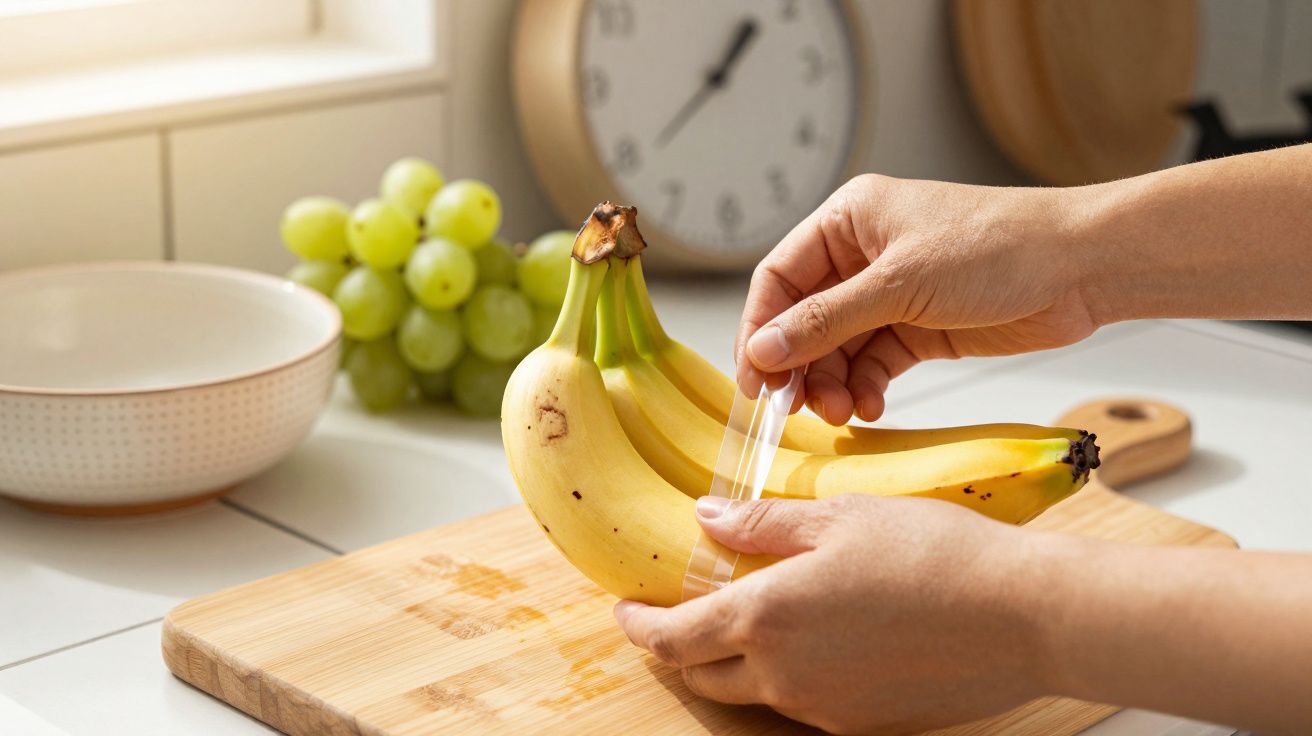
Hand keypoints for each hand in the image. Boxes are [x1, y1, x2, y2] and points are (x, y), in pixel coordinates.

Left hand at [613, 495, 1056, 733]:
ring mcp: (824, 707)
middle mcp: (785, 675)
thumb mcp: (841, 517)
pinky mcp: (862, 724)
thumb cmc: (935, 554)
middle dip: (679, 647)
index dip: (640, 627)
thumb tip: (707, 517)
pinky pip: (804, 702)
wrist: (1023, 617)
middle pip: (703, 674)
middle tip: (680, 615)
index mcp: (767, 617)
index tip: (626, 611)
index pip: (674, 639)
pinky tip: (819, 638)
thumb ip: (764, 523)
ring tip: (756, 616)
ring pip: (754, 691)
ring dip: (736, 661)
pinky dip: (789, 674)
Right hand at [736, 174, 1098, 424]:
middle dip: (799, 365)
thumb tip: (763, 352)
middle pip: (804, 319)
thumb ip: (825, 321)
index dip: (760, 330)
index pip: (780, 278)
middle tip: (794, 409)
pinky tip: (869, 407)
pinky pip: (873, 364)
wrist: (1082, 267)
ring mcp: (892, 294)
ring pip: (837, 348)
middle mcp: (863, 255)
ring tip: (839, 412)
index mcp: (848, 220)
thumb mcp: (900, 284)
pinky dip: (865, 388)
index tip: (754, 380)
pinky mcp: (920, 328)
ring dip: (832, 383)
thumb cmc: (997, 247)